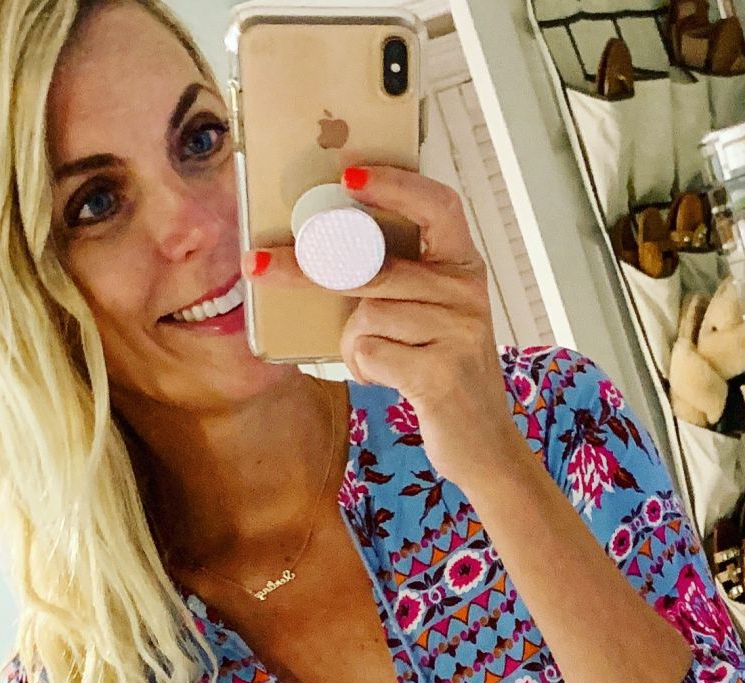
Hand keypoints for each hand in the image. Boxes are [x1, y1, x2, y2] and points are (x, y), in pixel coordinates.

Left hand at [250, 164, 525, 496]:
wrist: (484, 444)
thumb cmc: (443, 371)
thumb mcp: (432, 315)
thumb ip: (398, 280)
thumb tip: (324, 248)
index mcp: (464, 267)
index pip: (437, 206)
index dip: (394, 186)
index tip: (349, 176)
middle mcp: (466, 293)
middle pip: (372, 266)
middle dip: (308, 268)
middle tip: (260, 264)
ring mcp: (457, 333)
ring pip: (366, 314)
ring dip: (354, 342)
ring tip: (381, 361)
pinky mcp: (439, 374)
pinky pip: (370, 352)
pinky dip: (365, 369)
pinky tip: (388, 379)